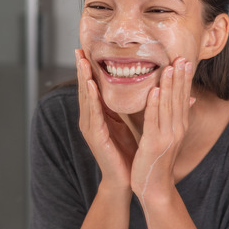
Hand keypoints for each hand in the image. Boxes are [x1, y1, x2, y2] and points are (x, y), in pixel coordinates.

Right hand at [76, 49, 137, 191]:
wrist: (127, 179)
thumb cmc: (128, 152)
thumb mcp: (128, 123)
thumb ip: (130, 104)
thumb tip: (149, 85)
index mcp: (98, 115)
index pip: (92, 87)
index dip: (89, 69)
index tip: (87, 50)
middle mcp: (90, 119)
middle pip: (85, 89)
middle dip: (82, 68)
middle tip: (79, 49)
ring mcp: (90, 128)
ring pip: (86, 98)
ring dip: (83, 79)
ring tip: (82, 61)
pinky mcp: (96, 136)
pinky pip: (93, 113)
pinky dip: (92, 98)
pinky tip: (91, 85)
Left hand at [131, 57, 192, 212]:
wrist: (154, 188)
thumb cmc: (157, 160)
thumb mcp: (168, 136)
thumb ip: (174, 117)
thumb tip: (188, 99)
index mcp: (179, 127)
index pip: (183, 98)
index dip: (184, 79)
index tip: (184, 60)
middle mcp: (176, 129)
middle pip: (179, 99)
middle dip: (180, 77)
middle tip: (182, 57)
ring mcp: (167, 137)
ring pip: (168, 106)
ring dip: (169, 85)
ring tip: (169, 67)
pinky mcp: (154, 143)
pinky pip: (154, 120)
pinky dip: (155, 104)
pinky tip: (155, 90)